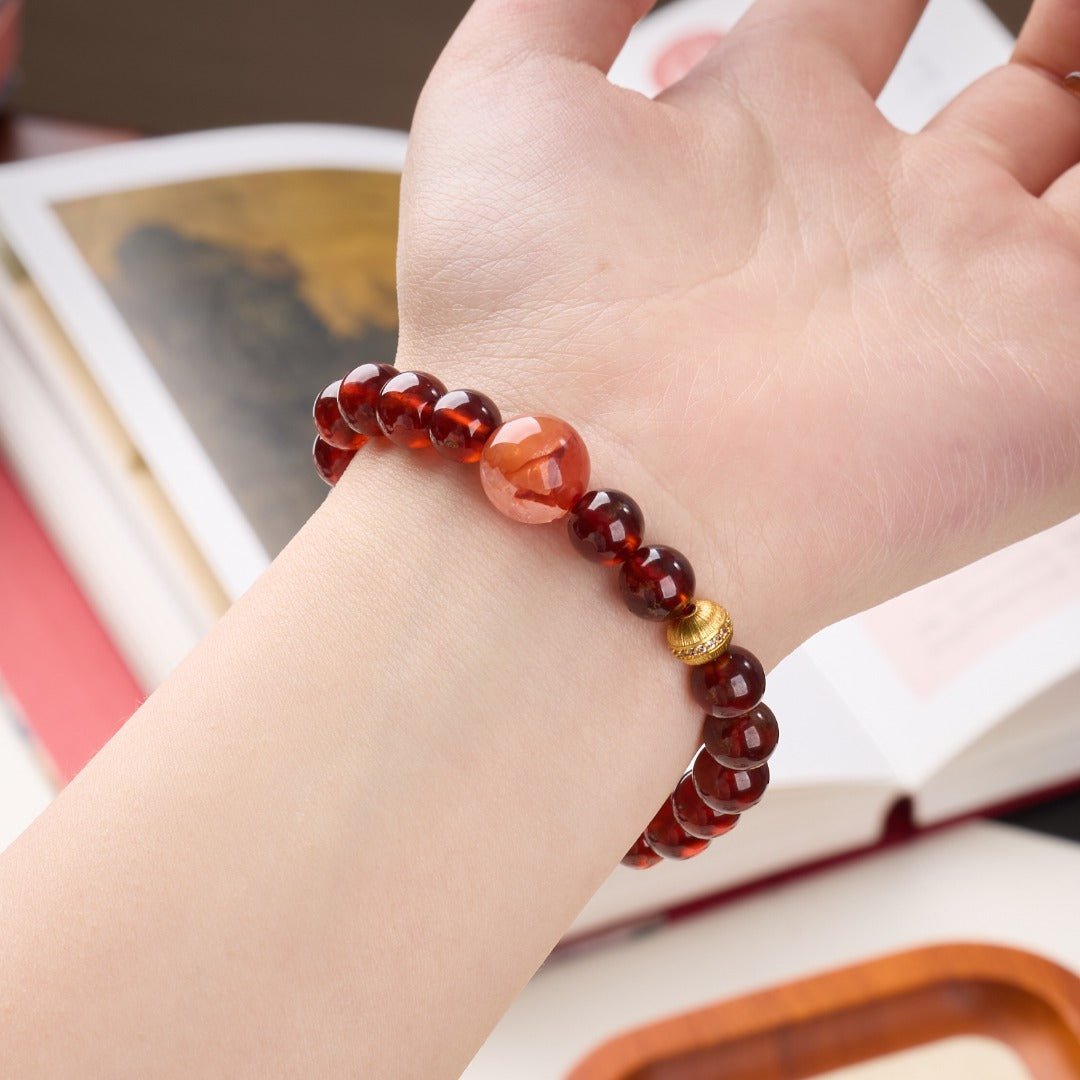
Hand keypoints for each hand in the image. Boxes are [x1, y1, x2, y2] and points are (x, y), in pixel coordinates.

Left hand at [396, 0, 1079, 659]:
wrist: (582, 483)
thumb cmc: (518, 308)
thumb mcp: (509, 94)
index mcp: (765, 135)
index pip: (862, 10)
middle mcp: (876, 217)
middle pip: (1023, 93)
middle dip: (1061, 28)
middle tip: (1063, 4)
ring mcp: (972, 297)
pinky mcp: (1046, 393)